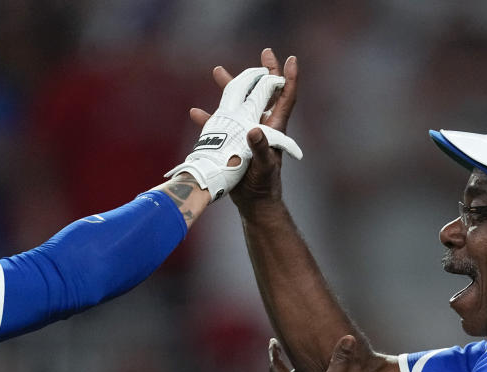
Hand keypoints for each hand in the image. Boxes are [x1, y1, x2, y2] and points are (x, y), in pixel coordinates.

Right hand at [188, 48, 299, 207]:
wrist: (253, 203)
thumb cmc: (263, 186)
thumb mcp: (263, 167)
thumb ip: (261, 148)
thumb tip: (254, 129)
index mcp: (274, 128)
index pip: (284, 98)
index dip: (288, 78)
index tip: (289, 59)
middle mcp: (262, 126)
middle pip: (264, 94)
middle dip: (263, 74)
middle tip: (264, 53)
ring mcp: (247, 133)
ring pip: (240, 104)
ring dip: (232, 89)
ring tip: (219, 70)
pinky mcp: (234, 143)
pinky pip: (220, 126)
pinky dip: (209, 118)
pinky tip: (196, 112)